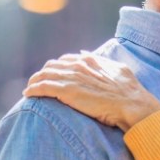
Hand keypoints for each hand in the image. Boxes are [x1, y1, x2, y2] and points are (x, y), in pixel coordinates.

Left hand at [23, 53, 159, 130]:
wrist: (131, 104)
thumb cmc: (129, 92)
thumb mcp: (118, 70)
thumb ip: (102, 62)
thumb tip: (86, 54)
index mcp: (90, 60)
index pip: (66, 60)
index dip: (57, 67)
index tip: (53, 75)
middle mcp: (79, 65)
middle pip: (52, 65)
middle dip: (43, 73)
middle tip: (38, 83)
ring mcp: (72, 77)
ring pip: (44, 75)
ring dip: (34, 81)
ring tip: (30, 88)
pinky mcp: (66, 91)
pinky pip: (42, 87)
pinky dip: (33, 89)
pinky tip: (28, 94)